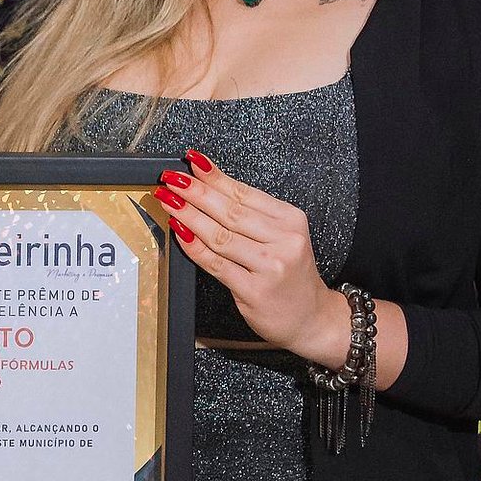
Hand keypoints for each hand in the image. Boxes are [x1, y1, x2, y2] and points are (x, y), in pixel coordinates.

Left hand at [157, 152, 352, 366]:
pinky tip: (179, 232)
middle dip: (196, 192)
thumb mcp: (282, 238)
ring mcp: (269, 266)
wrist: (311, 317)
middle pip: (230, 211)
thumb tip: (209, 189)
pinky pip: (216, 264)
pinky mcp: (254, 290)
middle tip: (172, 178)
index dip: (214, 177)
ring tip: (168, 200)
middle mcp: (284, 240)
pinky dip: (194, 247)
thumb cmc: (290, 276)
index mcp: (291, 220)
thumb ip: (251, 217)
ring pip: (221, 235)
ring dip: (189, 215)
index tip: (191, 162)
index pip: (245, 193)